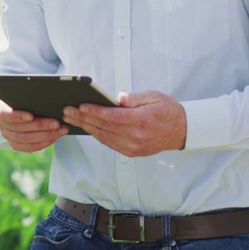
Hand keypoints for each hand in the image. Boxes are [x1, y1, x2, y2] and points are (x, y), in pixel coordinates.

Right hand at [0, 99, 67, 152]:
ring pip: (27, 139)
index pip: (6, 114)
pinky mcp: (16, 144)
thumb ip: (27, 96)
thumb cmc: (20, 99)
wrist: (13, 108)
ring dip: (46, 135)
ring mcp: (8, 136)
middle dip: (40, 126)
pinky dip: (44, 143)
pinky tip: (55, 137)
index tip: (31, 116)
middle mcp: (2, 125)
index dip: (18, 116)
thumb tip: (44, 95)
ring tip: (60, 130)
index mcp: (1, 110)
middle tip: (56, 123)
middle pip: (20, 128)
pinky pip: (30, 147)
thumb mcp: (20, 94)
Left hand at [63, 90, 186, 156]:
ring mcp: (133, 147)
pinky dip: (96, 135)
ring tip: (71, 118)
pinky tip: (86, 126)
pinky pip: (109, 143)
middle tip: (66, 110)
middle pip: (103, 127)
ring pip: (103, 137)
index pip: (112, 117)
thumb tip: (117, 98)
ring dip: (86, 127)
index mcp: (141, 121)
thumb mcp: (154, 97)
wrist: (182, 131)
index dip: (94, 111)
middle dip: (83, 118)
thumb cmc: (167, 110)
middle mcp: (136, 137)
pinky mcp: (131, 153)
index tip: (80, 105)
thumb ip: (134, 98)